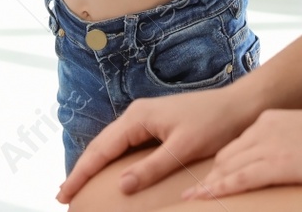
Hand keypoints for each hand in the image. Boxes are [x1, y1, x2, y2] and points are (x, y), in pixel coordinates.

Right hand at [56, 83, 260, 203]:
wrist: (238, 106)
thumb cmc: (214, 124)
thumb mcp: (183, 149)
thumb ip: (151, 167)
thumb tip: (121, 186)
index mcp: (138, 117)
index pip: (100, 149)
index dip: (81, 172)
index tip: (64, 193)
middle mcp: (136, 114)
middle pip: (100, 145)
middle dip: (81, 170)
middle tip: (63, 195)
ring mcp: (145, 118)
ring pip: (110, 144)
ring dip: (93, 164)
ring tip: (78, 185)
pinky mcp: (154, 125)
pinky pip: (124, 144)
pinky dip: (110, 159)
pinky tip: (108, 171)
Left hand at [179, 107, 301, 199]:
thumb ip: (286, 141)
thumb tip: (281, 158)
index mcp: (270, 119)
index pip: (236, 144)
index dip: (222, 164)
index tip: (208, 176)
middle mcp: (263, 128)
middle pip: (227, 155)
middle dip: (210, 175)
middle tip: (192, 192)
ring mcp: (269, 145)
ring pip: (228, 167)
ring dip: (209, 185)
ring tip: (191, 198)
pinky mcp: (278, 163)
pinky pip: (241, 178)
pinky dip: (220, 188)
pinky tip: (206, 196)